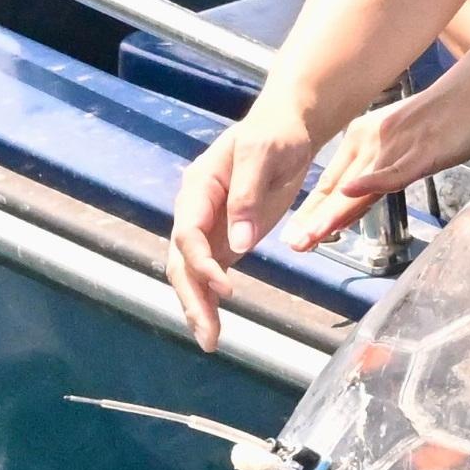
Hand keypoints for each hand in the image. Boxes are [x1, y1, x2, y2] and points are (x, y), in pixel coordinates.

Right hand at [166, 101, 320, 348]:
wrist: (286, 128)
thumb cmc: (275, 134)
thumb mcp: (263, 154)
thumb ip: (246, 196)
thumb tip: (238, 244)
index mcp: (199, 187)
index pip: (188, 232)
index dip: (202, 263)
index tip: (227, 287)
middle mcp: (195, 210)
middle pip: (183, 261)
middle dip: (193, 298)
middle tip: (208, 335)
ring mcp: (207, 228)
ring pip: (191, 273)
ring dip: (198, 307)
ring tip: (210, 341)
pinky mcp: (224, 239)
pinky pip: (210, 274)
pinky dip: (210, 300)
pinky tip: (215, 327)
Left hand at [281, 65, 469, 254]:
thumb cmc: (448, 116)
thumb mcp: (405, 144)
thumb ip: (383, 168)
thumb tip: (362, 192)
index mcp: (365, 138)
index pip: (334, 183)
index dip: (314, 212)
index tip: (297, 236)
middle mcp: (373, 142)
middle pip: (340, 189)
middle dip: (315, 220)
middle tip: (294, 245)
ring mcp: (396, 147)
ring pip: (359, 187)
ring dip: (333, 214)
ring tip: (310, 236)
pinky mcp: (422, 151)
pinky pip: (393, 171)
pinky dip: (372, 183)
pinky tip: (350, 194)